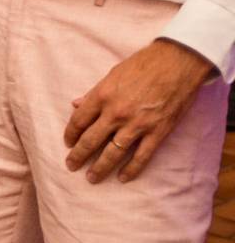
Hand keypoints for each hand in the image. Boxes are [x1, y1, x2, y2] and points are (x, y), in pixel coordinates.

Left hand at [63, 38, 214, 183]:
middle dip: (79, 155)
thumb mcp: (111, 75)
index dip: (71, 134)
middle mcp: (115, 113)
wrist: (175, 64)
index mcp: (101, 96)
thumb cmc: (141, 65)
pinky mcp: (157, 133)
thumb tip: (75, 104)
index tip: (67, 143)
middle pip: (91, 140)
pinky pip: (141, 156)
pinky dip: (131, 169)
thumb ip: (93, 93)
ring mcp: (137, 125)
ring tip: (91, 178)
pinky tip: (122, 178)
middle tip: (71, 165)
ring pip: (113, 153)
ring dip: (100, 167)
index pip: (79, 121)